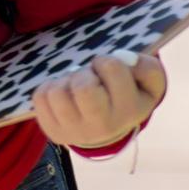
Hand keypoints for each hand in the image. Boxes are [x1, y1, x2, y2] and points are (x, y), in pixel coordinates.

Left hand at [33, 50, 167, 150]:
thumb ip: (147, 68)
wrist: (106, 129)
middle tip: (89, 78)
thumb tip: (126, 58)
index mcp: (130, 110)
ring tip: (75, 87)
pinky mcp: (53, 130)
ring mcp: (75, 131)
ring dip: (65, 82)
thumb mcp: (147, 84)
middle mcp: (104, 125)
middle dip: (84, 74)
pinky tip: (64, 95)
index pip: (112, 68)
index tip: (106, 69)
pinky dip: (49, 88)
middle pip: (84, 88)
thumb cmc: (125, 98)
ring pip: (57, 92)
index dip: (105, 61)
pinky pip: (41, 97)